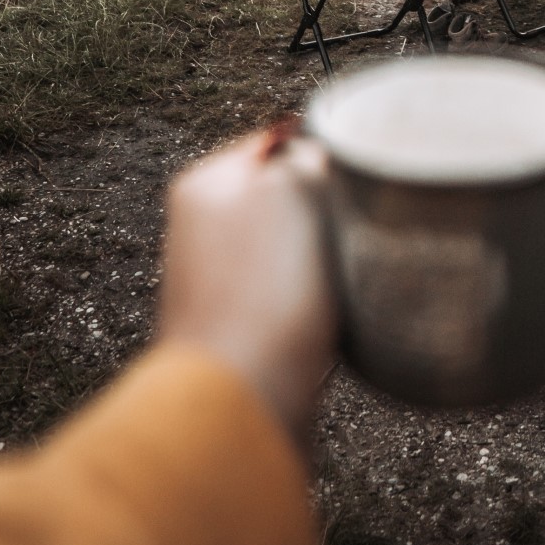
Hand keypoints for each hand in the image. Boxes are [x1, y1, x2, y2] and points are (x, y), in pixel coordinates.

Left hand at [158, 133, 334, 450]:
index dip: (321, 163)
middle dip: (322, 214)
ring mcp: (217, 278)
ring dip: (321, 262)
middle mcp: (199, 225)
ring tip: (329, 286)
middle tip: (340, 237)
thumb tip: (316, 162)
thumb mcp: (294, 189)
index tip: (345, 191)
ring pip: (295, 246)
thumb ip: (306, 157)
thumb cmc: (266, 292)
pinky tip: (321, 321)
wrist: (243, 401)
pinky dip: (314, 303)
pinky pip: (293, 295)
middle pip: (287, 195)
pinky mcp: (239, 327)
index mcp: (203, 181)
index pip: (278, 143)